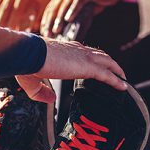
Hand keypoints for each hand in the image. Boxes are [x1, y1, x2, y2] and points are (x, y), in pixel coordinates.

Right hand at [0, 38, 125, 102]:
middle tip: (116, 72)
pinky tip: (123, 87)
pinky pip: (107, 74)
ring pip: (107, 62)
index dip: (91, 58)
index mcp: (64, 49)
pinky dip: (116, 80)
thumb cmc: (26, 64)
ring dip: (116, 70)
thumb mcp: (32, 82)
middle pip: (99, 55)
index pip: (82, 52)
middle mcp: (76, 50)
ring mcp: (83, 57)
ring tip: (123, 79)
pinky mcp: (86, 66)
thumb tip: (52, 99)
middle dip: (108, 63)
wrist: (28, 54)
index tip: (96, 65)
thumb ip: (42, 92)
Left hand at [41, 0, 120, 36]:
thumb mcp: (79, 8)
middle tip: (48, 33)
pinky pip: (78, 0)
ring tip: (56, 29)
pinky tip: (69, 19)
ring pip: (65, 3)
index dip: (46, 20)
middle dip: (51, 21)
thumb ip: (69, 14)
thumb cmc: (93, 1)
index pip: (51, 7)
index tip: (43, 32)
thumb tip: (58, 30)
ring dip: (60, 17)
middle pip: (56, 6)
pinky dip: (73, 10)